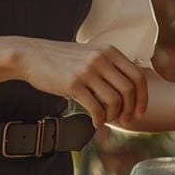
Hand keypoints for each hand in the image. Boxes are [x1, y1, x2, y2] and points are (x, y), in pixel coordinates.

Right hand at [14, 39, 148, 127]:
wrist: (32, 55)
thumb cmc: (62, 59)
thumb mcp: (90, 54)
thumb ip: (108, 65)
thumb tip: (127, 88)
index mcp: (109, 51)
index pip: (137, 76)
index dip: (142, 97)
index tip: (140, 112)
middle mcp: (101, 59)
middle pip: (129, 90)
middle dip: (131, 110)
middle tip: (126, 121)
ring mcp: (87, 71)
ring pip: (114, 100)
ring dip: (114, 116)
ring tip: (106, 121)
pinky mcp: (73, 84)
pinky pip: (95, 107)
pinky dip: (99, 119)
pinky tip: (95, 123)